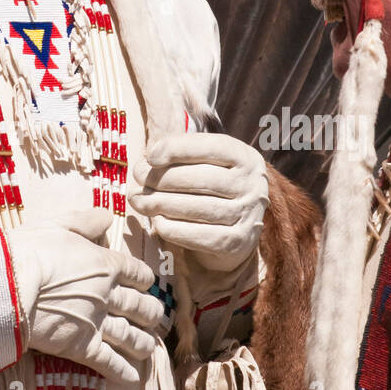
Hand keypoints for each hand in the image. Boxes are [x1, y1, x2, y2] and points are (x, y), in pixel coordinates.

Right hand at [6, 208, 163, 385]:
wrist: (10, 283)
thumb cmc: (30, 249)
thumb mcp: (58, 224)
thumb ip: (85, 220)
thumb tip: (107, 215)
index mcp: (106, 264)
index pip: (138, 274)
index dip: (145, 280)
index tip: (146, 285)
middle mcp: (108, 295)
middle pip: (141, 307)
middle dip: (152, 314)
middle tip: (155, 318)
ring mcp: (97, 323)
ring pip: (131, 337)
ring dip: (143, 344)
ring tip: (148, 348)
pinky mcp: (81, 347)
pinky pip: (109, 362)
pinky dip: (123, 372)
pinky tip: (132, 379)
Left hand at [129, 133, 268, 273]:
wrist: (237, 229)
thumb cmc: (213, 187)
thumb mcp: (207, 161)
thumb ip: (182, 153)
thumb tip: (149, 158)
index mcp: (246, 157)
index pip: (211, 147)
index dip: (178, 149)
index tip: (150, 156)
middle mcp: (253, 185)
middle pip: (202, 178)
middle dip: (162, 178)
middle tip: (138, 178)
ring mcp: (248, 215)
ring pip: (197, 207)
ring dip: (160, 203)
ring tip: (137, 200)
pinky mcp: (237, 242)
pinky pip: (197, 235)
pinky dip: (172, 228)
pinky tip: (156, 221)